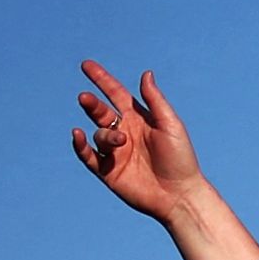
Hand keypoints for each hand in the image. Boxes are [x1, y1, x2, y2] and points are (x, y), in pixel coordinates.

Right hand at [69, 60, 258, 259]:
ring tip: (120, 141)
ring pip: (98, 134)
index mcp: (139, 119)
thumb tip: (146, 74)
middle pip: (101, 112)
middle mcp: (125, 132)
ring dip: (105, 134)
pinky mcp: (108, 171)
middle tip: (85, 98)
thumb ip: (155, 101)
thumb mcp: (170, 125)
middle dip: (91, 103)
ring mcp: (115, 152)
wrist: (179, 194)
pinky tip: (77, 135)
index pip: (116, 94)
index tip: (86, 65)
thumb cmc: (181, 159)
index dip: (102, 79)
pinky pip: (87, 156)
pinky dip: (80, 146)